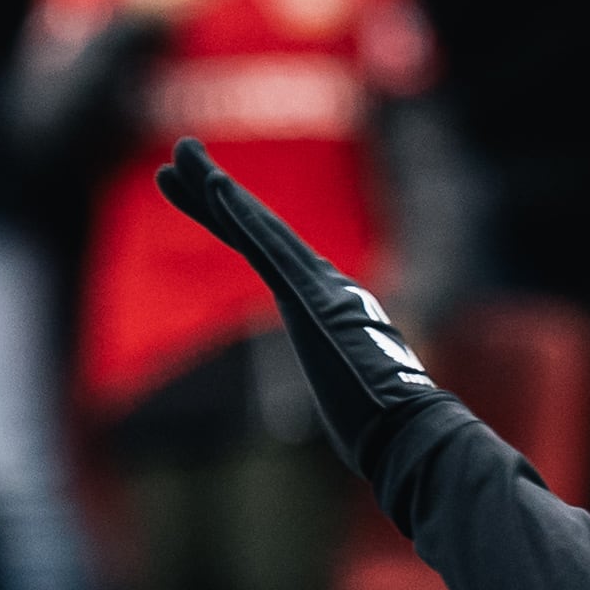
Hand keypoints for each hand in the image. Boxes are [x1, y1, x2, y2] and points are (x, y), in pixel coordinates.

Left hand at [158, 139, 454, 474]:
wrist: (411, 433)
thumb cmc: (386, 434)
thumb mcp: (354, 405)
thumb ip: (348, 394)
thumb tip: (356, 421)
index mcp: (333, 309)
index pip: (274, 256)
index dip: (237, 223)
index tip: (208, 199)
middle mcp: (327, 286)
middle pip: (259, 230)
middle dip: (215, 194)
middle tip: (178, 158)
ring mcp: (319, 287)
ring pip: (257, 226)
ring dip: (215, 189)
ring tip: (179, 156)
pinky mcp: (311, 297)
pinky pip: (267, 245)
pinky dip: (239, 213)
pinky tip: (215, 186)